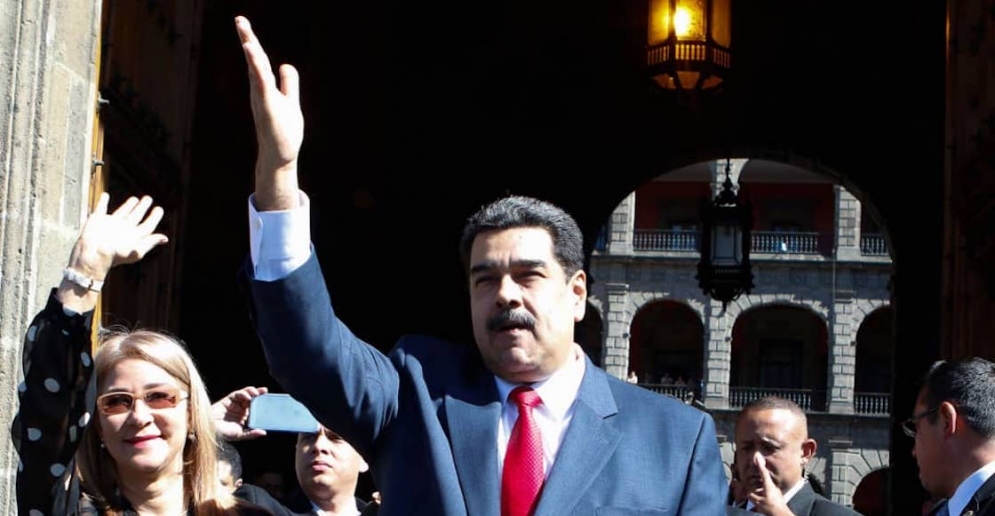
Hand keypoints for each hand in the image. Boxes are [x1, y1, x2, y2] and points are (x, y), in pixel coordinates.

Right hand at [66, 193, 167, 280]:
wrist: (92, 256)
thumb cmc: (115, 256)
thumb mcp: (136, 251)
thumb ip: (149, 243)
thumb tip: (165, 239)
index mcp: (133, 236)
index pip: (147, 225)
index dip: (154, 217)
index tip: (159, 209)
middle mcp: (123, 229)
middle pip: (136, 216)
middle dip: (142, 208)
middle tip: (148, 198)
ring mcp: (110, 224)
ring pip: (121, 212)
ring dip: (128, 205)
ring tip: (134, 199)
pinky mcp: (97, 220)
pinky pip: (101, 208)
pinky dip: (103, 201)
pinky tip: (106, 196)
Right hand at [212, 385, 269, 440]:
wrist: (209, 430)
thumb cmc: (223, 434)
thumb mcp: (239, 435)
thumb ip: (251, 434)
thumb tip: (263, 432)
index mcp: (246, 418)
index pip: (257, 408)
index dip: (263, 404)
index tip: (270, 400)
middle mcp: (242, 410)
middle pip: (253, 399)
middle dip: (259, 394)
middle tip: (265, 391)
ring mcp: (235, 404)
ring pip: (246, 395)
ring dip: (252, 392)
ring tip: (257, 393)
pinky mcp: (228, 400)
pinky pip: (237, 394)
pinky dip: (243, 393)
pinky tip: (247, 396)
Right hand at [235, 15, 302, 210]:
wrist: (279, 157)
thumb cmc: (283, 131)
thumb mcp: (290, 101)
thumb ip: (289, 83)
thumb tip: (286, 64)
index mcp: (265, 87)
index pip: (259, 59)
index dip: (252, 41)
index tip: (242, 22)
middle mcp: (260, 90)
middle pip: (254, 60)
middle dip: (247, 39)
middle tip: (239, 19)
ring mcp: (262, 98)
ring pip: (256, 70)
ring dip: (251, 50)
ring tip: (244, 30)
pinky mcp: (267, 107)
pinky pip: (262, 83)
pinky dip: (257, 68)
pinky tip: (253, 54)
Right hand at [747, 452, 792, 515]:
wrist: (781, 514)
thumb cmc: (772, 508)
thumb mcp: (758, 501)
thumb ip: (752, 495)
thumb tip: (749, 493)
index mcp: (768, 485)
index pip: (763, 472)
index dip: (759, 463)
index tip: (757, 455)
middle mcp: (773, 487)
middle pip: (763, 479)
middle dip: (757, 477)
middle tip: (752, 474)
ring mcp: (775, 491)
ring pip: (764, 487)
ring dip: (758, 488)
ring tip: (753, 494)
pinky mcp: (775, 497)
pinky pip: (766, 493)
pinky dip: (761, 495)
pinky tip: (758, 502)